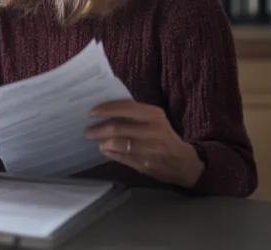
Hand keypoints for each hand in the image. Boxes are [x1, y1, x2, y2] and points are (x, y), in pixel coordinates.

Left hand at [86, 100, 204, 187]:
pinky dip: (111, 154)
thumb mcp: (153, 120)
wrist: (183, 162)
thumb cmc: (162, 136)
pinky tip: (106, 151)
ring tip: (98, 142)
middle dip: (99, 130)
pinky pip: (123, 157)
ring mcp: (151, 148)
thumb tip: (103, 111)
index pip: (126, 107)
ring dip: (104, 143)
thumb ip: (132, 115)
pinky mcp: (148, 164)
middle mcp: (154, 129)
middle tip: (87, 131)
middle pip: (119, 128)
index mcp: (154, 114)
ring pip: (119, 144)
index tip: (91, 112)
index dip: (106, 109)